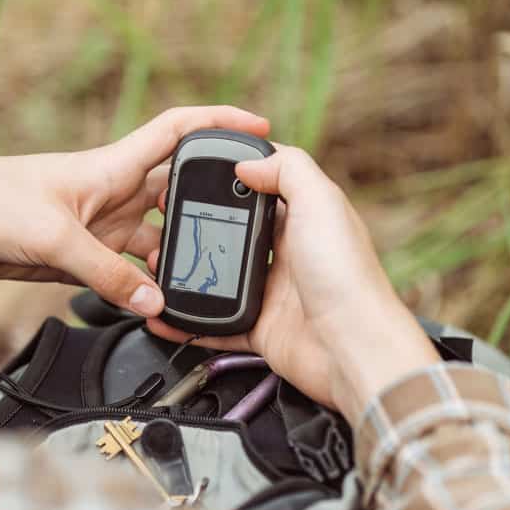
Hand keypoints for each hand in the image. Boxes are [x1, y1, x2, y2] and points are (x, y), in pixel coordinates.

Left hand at [0, 107, 269, 316]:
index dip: (219, 123)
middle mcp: (112, 194)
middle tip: (241, 231)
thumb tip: (154, 300)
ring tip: (202, 282)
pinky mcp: (80, 256)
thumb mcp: (55, 237)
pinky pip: (123, 272)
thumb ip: (107, 272)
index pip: (177, 133)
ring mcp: (99, 226)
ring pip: (154, 240)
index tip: (258, 129)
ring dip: (175, 258)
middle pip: (175, 194)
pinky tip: (153, 303)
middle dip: (207, 207)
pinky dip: (140, 287)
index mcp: (112, 167)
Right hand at [145, 145, 439, 424]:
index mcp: (305, 219)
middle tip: (167, 221)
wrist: (352, 347)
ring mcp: (272, 293)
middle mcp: (288, 254)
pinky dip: (188, 322)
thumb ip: (288, 170)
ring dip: (189, 273)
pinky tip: (165, 314)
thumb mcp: (321, 202)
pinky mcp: (260, 328)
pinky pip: (215, 323)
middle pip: (235, 234)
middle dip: (200, 228)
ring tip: (157, 264)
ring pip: (220, 278)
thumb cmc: (347, 276)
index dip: (232, 181)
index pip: (264, 190)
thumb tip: (247, 162)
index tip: (196, 177)